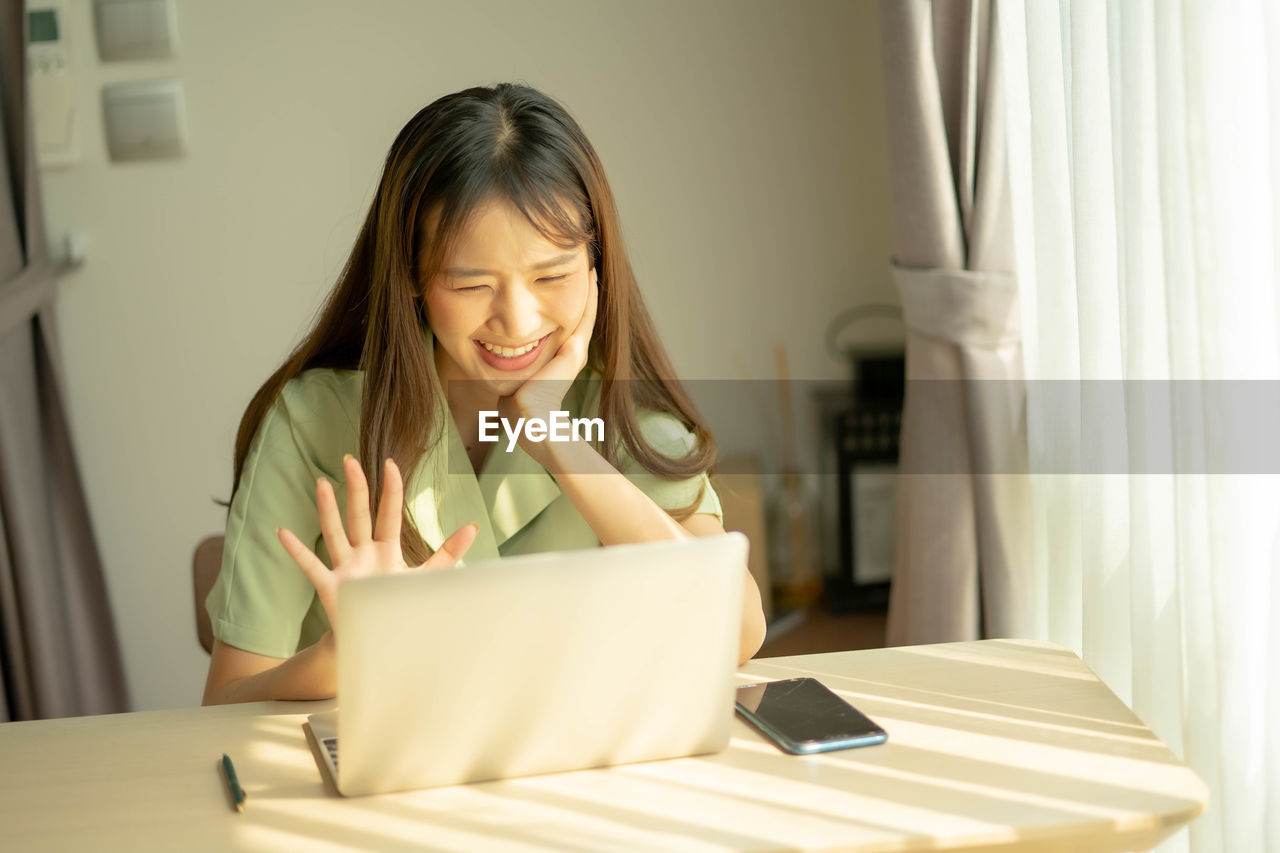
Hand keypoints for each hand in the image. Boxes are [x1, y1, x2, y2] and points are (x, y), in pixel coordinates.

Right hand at [276, 454, 477, 633]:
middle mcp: (363, 553)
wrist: (378, 640)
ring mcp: (345, 568)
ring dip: (327, 509)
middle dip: (355, 489)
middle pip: (359, 515)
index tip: (391, 465)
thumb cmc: (400, 605)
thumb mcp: (427, 577)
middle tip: (350, 460)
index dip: (390, 490)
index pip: (388, 513)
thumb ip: (447, 553)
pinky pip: (310, 566)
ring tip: (320, 483)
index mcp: (387, 548)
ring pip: (334, 533)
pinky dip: (296, 550)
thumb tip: (473, 527)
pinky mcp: (330, 587)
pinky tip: (282, 532)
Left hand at [498, 270, 598, 456]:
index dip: (565, 300)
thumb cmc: (514, 407)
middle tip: (585, 263)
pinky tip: (589, 277)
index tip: (566, 278)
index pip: (565, 323)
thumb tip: (490, 352)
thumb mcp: (512, 378)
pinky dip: (588, 297)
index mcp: (558, 359)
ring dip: (587, 290)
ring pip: (582, 312)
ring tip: (589, 265)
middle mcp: (570, 354)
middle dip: (578, 290)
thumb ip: (508, 364)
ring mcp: (574, 353)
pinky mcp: (574, 353)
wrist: (525, 421)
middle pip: (577, 313)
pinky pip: (583, 317)